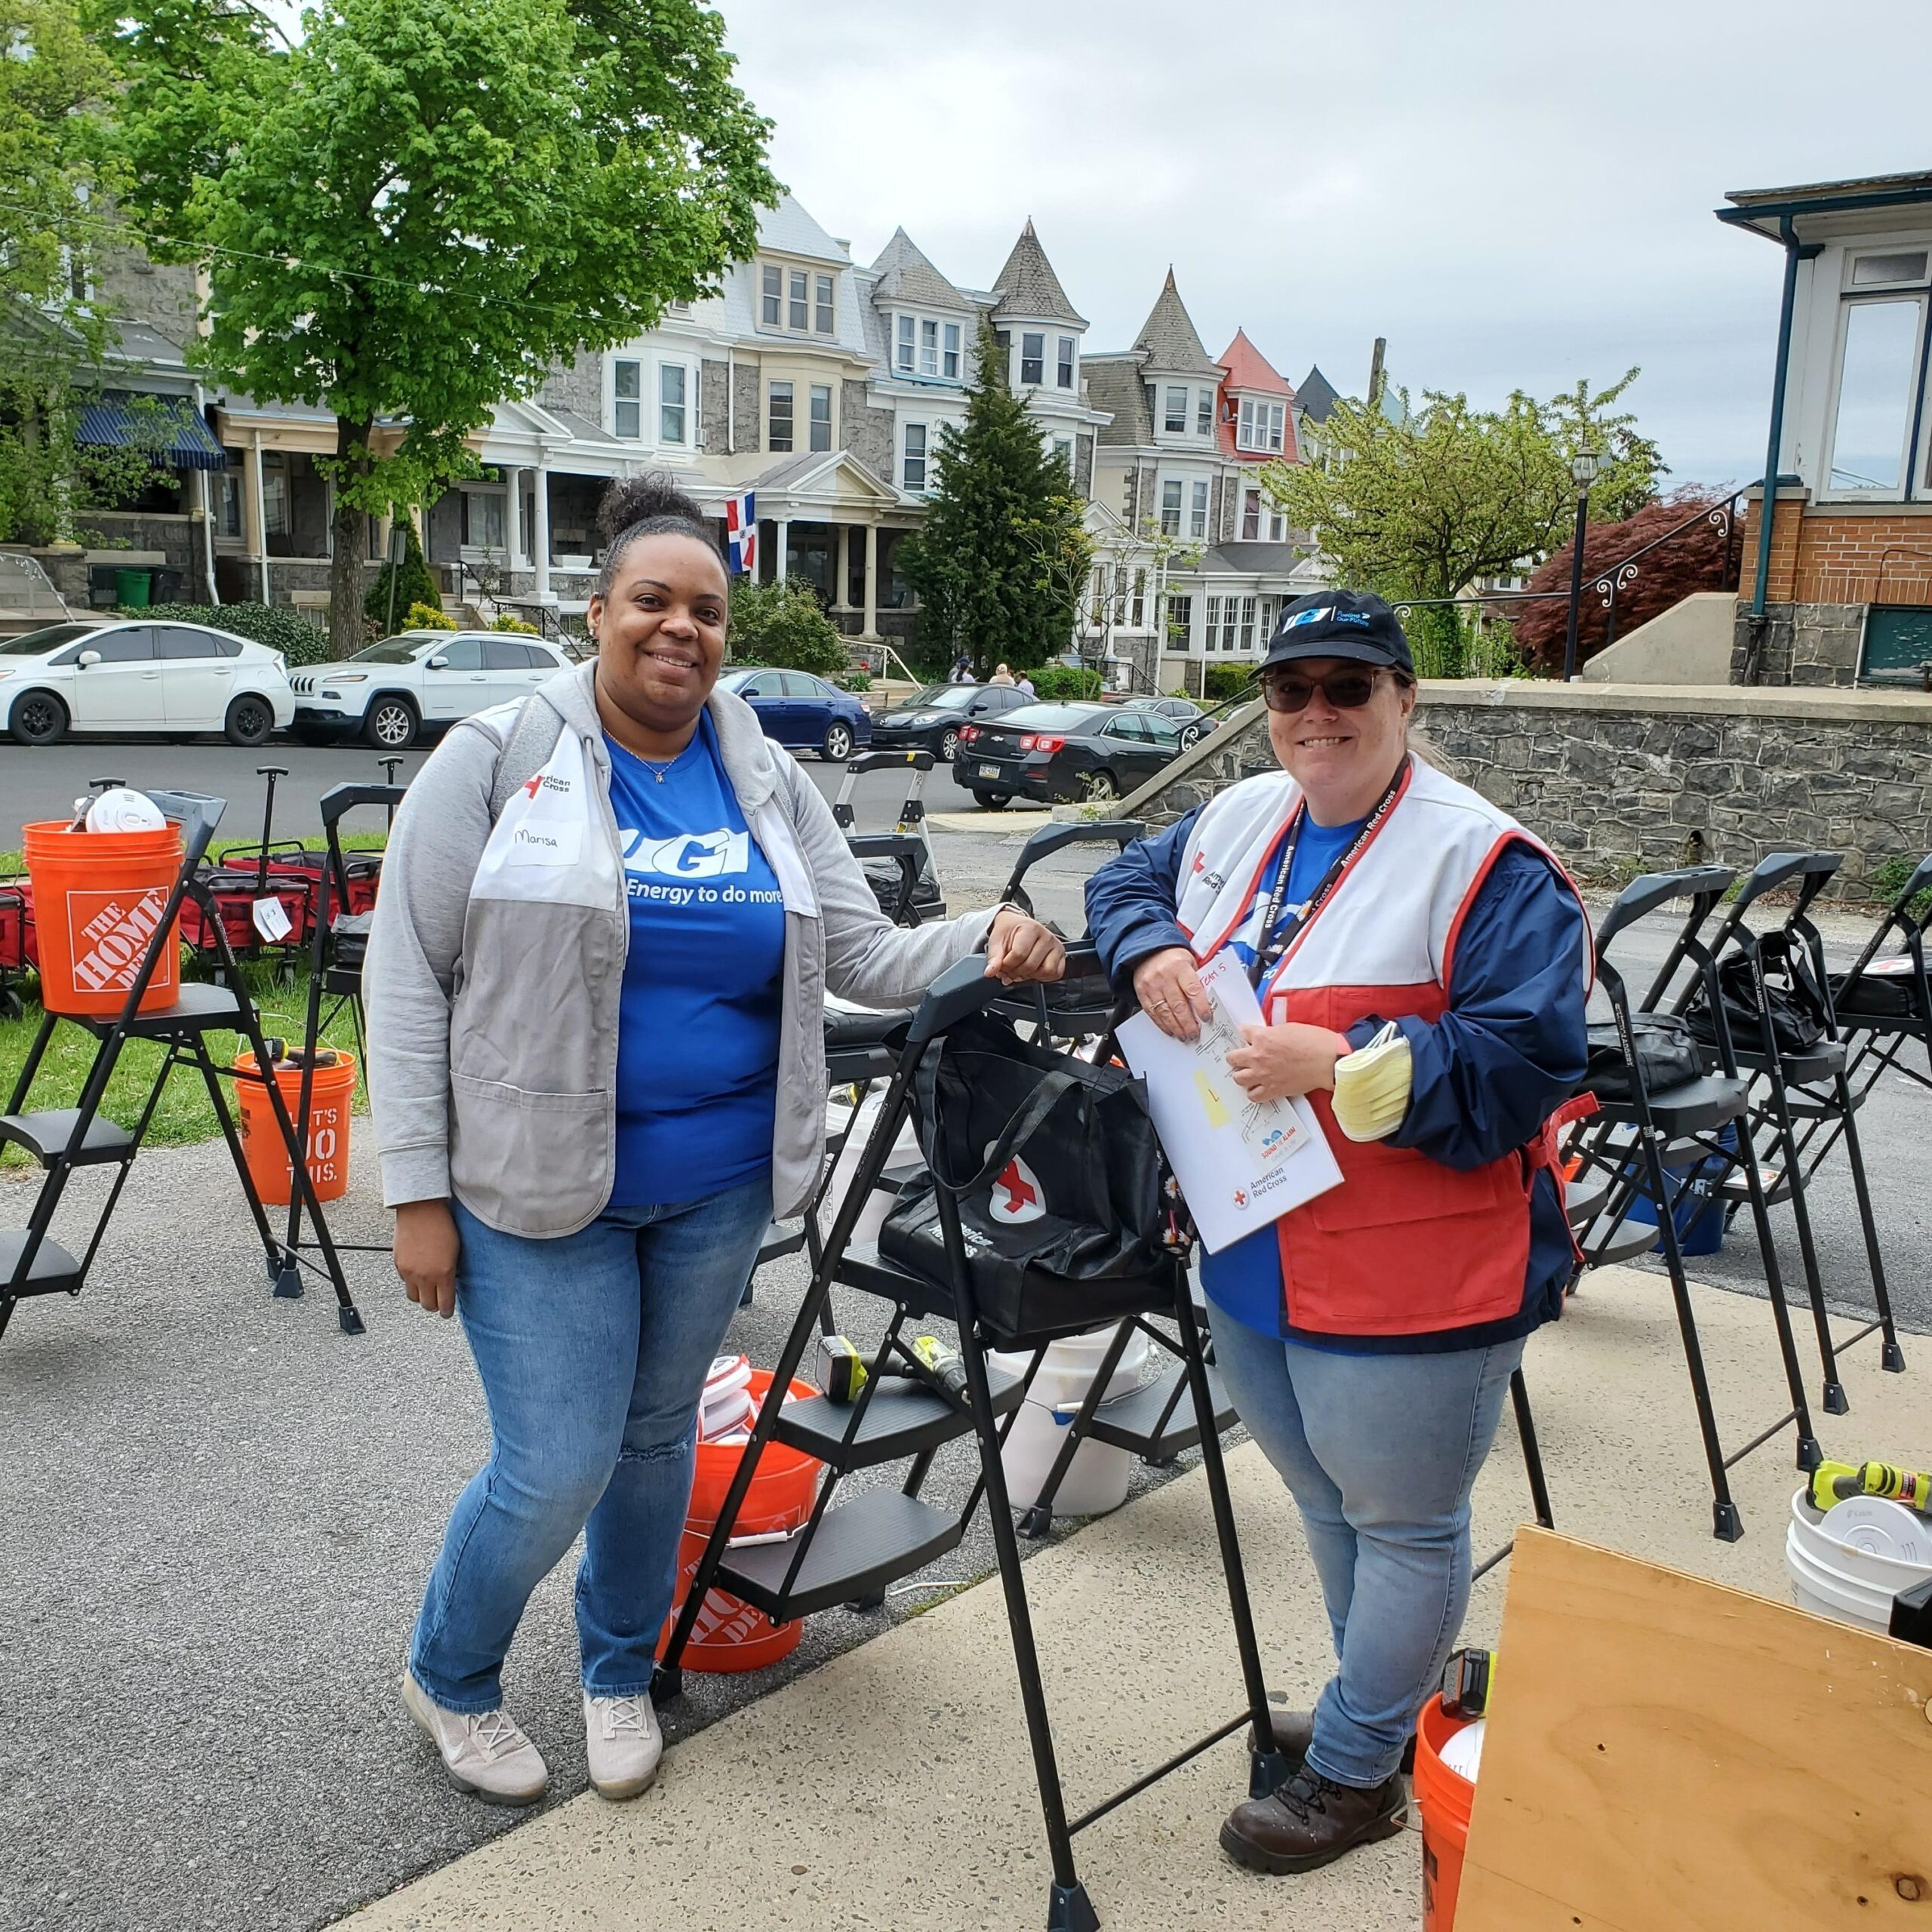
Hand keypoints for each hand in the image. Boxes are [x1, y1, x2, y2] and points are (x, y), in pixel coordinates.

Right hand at [394, 1199, 459, 1317]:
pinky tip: (418, 1271)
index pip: (444, 1304)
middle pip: (427, 1305)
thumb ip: (451, 1271)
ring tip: (427, 1288)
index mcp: (443, 1273)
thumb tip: (450, 1284)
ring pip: (413, 1297)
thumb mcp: (455, 1251)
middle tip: (438, 1300)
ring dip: (421, 1295)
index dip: (446, 1311)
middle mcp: (424, 1276)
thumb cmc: (442, 1225)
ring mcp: (409, 1272)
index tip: (447, 1312)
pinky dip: (411, 1281)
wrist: (421, 1210)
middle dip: (434, 1305)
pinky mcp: (398, 1265)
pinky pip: (405, 1282)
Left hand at [986, 908, 1065, 984]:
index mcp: (1030, 928)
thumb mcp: (996, 940)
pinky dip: (1042, 976)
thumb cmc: (1008, 931)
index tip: (1000, 966)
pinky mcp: (1060, 955)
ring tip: (1020, 969)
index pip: (1018, 954)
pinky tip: (1032, 970)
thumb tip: (990, 972)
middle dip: (1015, 972)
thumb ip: (994, 957)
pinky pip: (1055, 973)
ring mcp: (1056, 945)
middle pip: (1031, 965)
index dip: (1006, 965)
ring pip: (1046, 971)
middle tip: (1008, 970)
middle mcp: (1046, 936)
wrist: (1016, 925)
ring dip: (1030, 975)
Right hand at [1132, 946, 1213, 1040]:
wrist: (1148, 951)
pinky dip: (1162, 1024)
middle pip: (1178, 1005)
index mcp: (1180, 967)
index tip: (1206, 1018)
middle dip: (1188, 1023)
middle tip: (1194, 1034)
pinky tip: (1170, 1030)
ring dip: (1176, 1027)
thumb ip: (1197, 980)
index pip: (1193, 989)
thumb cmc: (1173, 958)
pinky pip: (1152, 1013)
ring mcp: (1151, 986)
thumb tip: (1208, 1002)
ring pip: (1165, 1012)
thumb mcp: (1189, 962)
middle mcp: (1164, 977)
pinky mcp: (1142, 993)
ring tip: (1184, 1036)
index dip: (1201, 1006)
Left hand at [1227, 1023, 1350, 1103]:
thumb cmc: (1314, 1042)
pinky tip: (1260, 1087)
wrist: (1327, 1061)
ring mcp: (1263, 1074)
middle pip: (1232, 1058)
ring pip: (1238, 1078)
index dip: (1245, 1034)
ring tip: (1250, 1074)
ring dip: (1242, 1075)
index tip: (1247, 1036)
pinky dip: (1254, 1092)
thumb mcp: (1289, 1028)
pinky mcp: (1272, 1089)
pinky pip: (1253, 1096)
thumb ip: (1272, 1033)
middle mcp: (1258, 1056)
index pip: (1242, 1032)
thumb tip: (1268, 1036)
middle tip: (1243, 1057)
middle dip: (1236, 1057)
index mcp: (1262, 1037)